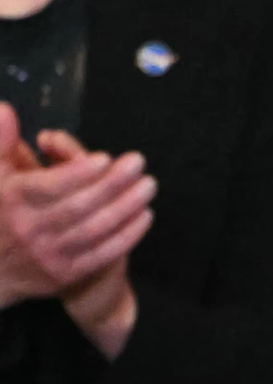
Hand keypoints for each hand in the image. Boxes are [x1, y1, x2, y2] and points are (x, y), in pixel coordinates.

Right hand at [0, 107, 154, 324]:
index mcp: (12, 201)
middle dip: (111, 184)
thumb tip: (5, 110)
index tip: (104, 158)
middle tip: (138, 163)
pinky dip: (127, 235)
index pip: (48, 187)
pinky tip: (144, 215)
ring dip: (126, 207)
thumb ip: (0, 142)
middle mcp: (31, 229)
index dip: (77, 173)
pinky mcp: (66, 273)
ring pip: (95, 230)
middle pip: (78, 207)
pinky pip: (102, 253)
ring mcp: (50, 254)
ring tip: (148, 185)